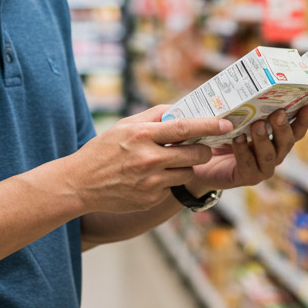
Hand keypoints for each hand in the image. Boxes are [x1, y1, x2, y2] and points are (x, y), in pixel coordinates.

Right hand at [64, 105, 228, 213]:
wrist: (80, 183)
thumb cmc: (103, 150)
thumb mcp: (124, 126)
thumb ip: (153, 117)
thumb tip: (181, 108)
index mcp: (142, 135)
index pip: (185, 128)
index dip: (210, 125)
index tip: (227, 123)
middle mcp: (149, 159)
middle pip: (195, 154)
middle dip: (204, 151)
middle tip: (202, 148)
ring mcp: (150, 182)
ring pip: (187, 173)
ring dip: (185, 167)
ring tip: (167, 163)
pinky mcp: (150, 198)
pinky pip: (171, 187)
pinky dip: (167, 181)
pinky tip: (149, 179)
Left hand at [188, 106, 307, 193]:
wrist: (202, 160)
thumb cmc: (223, 134)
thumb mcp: (236, 117)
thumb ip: (247, 106)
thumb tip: (251, 82)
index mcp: (277, 138)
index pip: (296, 130)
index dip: (304, 119)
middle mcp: (275, 154)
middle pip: (287, 142)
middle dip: (284, 127)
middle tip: (278, 113)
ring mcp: (263, 168)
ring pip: (270, 155)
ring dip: (264, 139)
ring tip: (257, 125)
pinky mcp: (247, 177)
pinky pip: (248, 165)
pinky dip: (243, 151)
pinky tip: (237, 139)